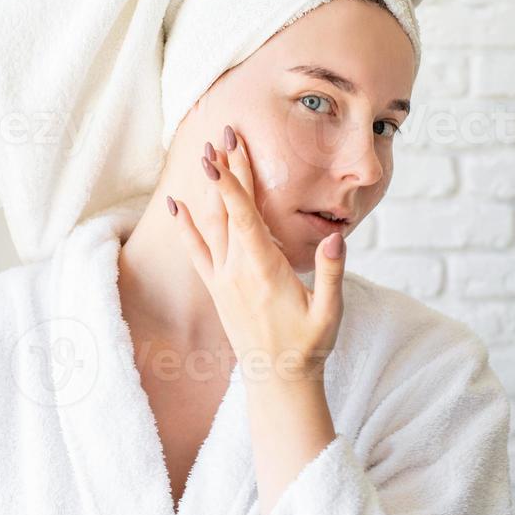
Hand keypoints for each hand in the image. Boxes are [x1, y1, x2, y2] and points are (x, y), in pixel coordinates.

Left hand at [166, 125, 346, 386]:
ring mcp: (223, 278)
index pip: (245, 217)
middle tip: (223, 133)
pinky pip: (196, 251)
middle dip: (225, 170)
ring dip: (208, 188)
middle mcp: (237, 270)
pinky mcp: (217, 287)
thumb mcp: (330, 312)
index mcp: (264, 270)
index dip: (231, 183)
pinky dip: (185, 226)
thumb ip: (333, 272)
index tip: (222, 154)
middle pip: (228, 210)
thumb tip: (339, 234)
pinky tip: (175, 203)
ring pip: (211, 224)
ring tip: (205, 153)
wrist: (278, 381)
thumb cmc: (309, 345)